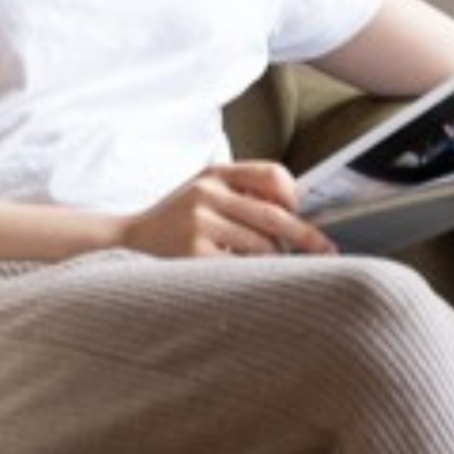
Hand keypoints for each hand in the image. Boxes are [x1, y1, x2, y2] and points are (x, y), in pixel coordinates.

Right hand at [118, 158, 337, 261]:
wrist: (127, 240)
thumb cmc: (177, 221)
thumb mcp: (205, 194)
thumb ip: (243, 195)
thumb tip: (297, 216)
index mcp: (215, 173)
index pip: (272, 174)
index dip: (294, 196)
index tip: (302, 215)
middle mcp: (207, 192)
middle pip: (274, 216)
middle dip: (305, 237)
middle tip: (327, 252)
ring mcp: (198, 223)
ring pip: (261, 247)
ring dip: (276, 262)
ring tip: (274, 270)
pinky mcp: (192, 253)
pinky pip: (240, 268)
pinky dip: (253, 276)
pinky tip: (252, 280)